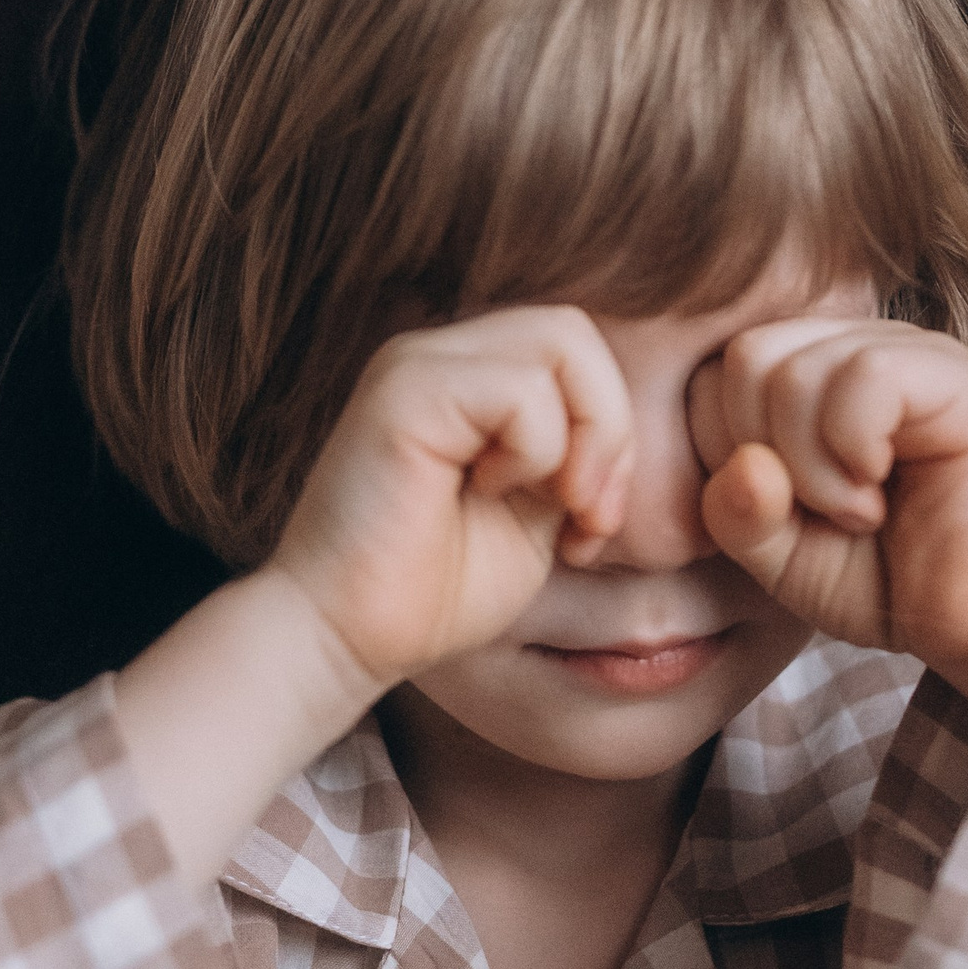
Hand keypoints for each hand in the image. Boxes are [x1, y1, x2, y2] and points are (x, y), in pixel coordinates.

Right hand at [269, 311, 634, 693]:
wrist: (346, 638)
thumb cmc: (434, 589)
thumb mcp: (534, 510)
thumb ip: (571, 454)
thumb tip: (621, 428)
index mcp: (465, 378)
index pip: (574, 348)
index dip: (611, 428)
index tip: (592, 521)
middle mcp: (438, 354)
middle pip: (574, 330)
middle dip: (609, 427)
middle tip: (586, 514)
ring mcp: (417, 364)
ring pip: (560, 342)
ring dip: (582, 442)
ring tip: (550, 509)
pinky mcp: (403, 391)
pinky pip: (521, 389)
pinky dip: (536, 452)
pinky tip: (488, 495)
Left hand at [689, 317, 967, 718]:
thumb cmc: (879, 579)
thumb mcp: (776, 554)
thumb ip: (735, 510)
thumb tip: (746, 464)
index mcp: (805, 369)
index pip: (712, 374)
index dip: (722, 455)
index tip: (777, 512)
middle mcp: (853, 344)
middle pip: (747, 358)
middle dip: (764, 454)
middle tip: (822, 512)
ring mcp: (906, 350)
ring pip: (796, 369)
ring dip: (812, 468)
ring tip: (857, 510)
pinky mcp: (953, 374)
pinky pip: (865, 376)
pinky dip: (854, 449)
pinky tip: (879, 489)